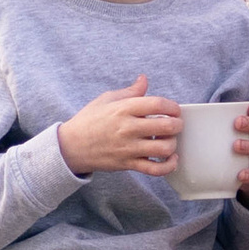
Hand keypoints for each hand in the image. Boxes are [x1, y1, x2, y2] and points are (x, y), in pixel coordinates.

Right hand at [60, 77, 179, 176]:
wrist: (71, 146)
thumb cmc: (89, 120)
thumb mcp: (107, 99)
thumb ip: (130, 91)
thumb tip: (144, 79)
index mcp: (124, 109)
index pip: (158, 104)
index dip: (172, 106)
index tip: (174, 109)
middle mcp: (128, 128)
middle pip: (167, 126)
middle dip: (177, 124)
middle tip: (176, 124)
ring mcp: (128, 148)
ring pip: (164, 148)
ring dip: (173, 144)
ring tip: (169, 140)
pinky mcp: (128, 164)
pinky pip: (155, 169)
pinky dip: (168, 166)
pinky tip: (171, 159)